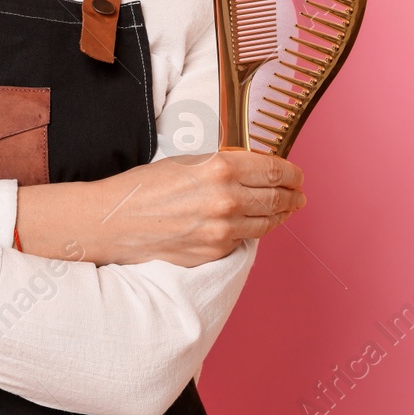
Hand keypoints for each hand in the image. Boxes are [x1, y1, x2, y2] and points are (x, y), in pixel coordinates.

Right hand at [89, 150, 304, 266]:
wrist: (115, 222)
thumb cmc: (144, 187)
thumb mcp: (187, 162)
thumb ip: (222, 166)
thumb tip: (252, 170)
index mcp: (221, 167)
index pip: (273, 170)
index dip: (291, 173)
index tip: (297, 175)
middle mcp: (227, 199)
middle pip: (277, 198)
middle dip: (292, 196)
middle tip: (298, 194)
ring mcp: (223, 230)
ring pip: (267, 223)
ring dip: (280, 215)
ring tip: (286, 210)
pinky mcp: (215, 252)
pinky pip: (244, 240)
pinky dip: (252, 231)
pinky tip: (254, 225)